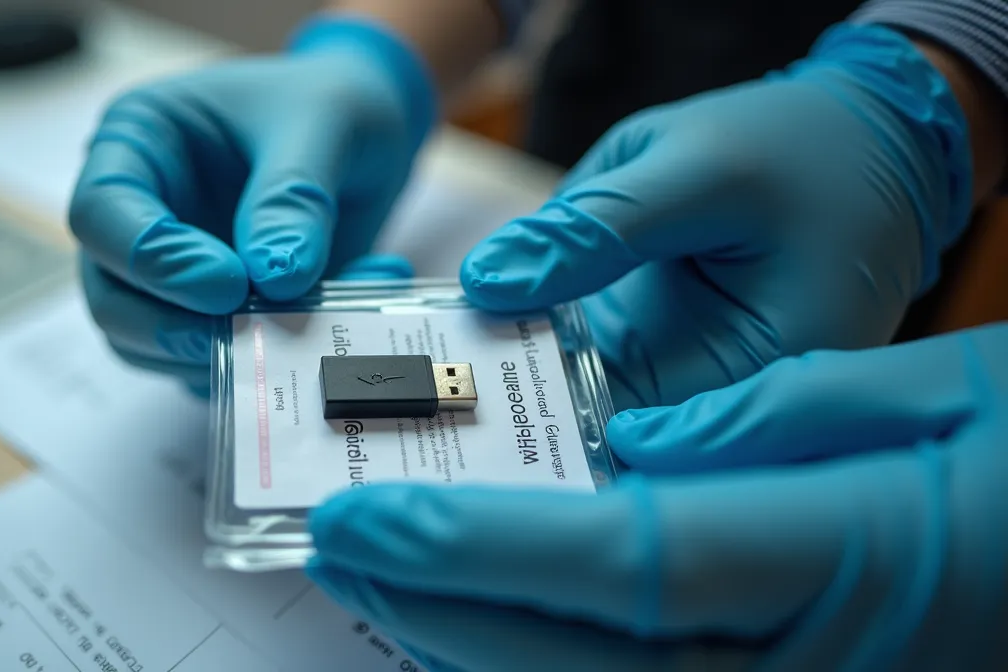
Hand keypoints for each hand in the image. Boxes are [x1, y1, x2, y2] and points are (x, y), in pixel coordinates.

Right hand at [71, 17, 434, 384]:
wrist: (370, 134)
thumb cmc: (331, 105)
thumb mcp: (324, 124)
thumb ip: (293, 197)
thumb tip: (275, 277)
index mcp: (138, 143)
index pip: (102, 213)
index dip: (153, 260)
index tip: (228, 283)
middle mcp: (139, 213)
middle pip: (110, 296)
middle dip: (175, 328)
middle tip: (256, 332)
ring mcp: (167, 272)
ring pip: (149, 345)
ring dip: (224, 356)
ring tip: (311, 325)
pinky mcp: (208, 315)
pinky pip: (215, 363)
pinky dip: (268, 363)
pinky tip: (339, 324)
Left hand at [306, 322, 1007, 670]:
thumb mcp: (929, 389)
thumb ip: (773, 418)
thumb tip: (631, 449)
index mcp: (851, 552)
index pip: (628, 561)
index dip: (479, 550)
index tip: (365, 519)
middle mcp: (808, 659)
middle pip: (582, 658)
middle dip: (441, 609)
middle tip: (338, 544)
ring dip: (470, 646)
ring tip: (384, 578)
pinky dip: (535, 663)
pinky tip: (472, 623)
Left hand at [460, 24, 973, 409]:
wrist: (862, 135)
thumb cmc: (803, 147)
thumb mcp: (697, 171)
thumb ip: (594, 231)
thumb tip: (484, 281)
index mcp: (767, 386)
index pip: (641, 447)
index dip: (547, 435)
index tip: (462, 403)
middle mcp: (730, 409)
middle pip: (607, 442)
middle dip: (516, 419)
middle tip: (426, 388)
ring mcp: (694, 387)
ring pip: (587, 411)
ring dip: (512, 386)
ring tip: (431, 365)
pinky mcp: (665, 356)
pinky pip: (588, 371)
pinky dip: (534, 351)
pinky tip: (472, 335)